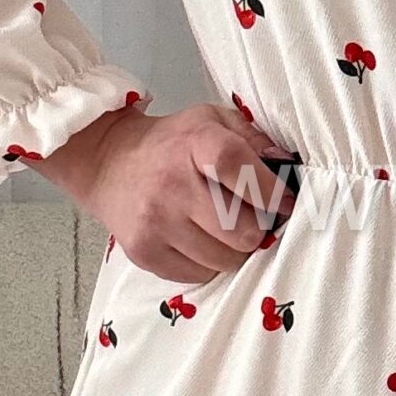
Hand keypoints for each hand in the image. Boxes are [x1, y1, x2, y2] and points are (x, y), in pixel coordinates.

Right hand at [39, 100, 300, 283]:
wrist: (108, 163)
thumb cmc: (171, 143)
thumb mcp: (211, 121)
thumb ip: (253, 138)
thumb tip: (287, 167)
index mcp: (194, 144)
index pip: (240, 170)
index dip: (271, 192)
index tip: (285, 203)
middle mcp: (171, 185)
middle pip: (241, 231)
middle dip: (257, 229)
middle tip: (252, 219)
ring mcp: (155, 223)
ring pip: (225, 260)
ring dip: (234, 250)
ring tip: (224, 230)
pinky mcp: (144, 253)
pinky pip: (199, 275)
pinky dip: (208, 263)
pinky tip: (199, 241)